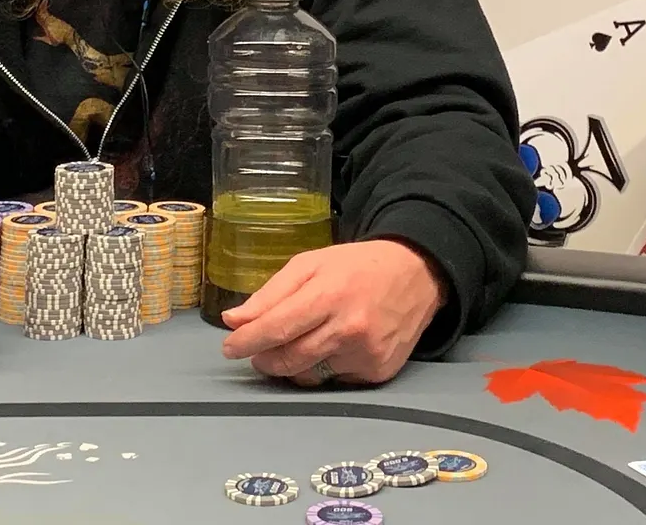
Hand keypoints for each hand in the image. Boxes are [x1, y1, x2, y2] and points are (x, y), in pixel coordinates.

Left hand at [220, 239, 446, 386]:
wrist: (416, 274)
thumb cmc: (356, 266)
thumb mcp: (310, 264)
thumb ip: (271, 293)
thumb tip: (233, 320)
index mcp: (329, 294)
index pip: (277, 327)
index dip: (247, 342)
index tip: (228, 348)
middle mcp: (349, 328)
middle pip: (290, 359)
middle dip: (264, 359)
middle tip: (257, 352)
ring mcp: (366, 354)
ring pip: (309, 375)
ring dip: (291, 367)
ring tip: (293, 346)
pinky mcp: (378, 372)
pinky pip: (335, 381)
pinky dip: (323, 369)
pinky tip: (330, 348)